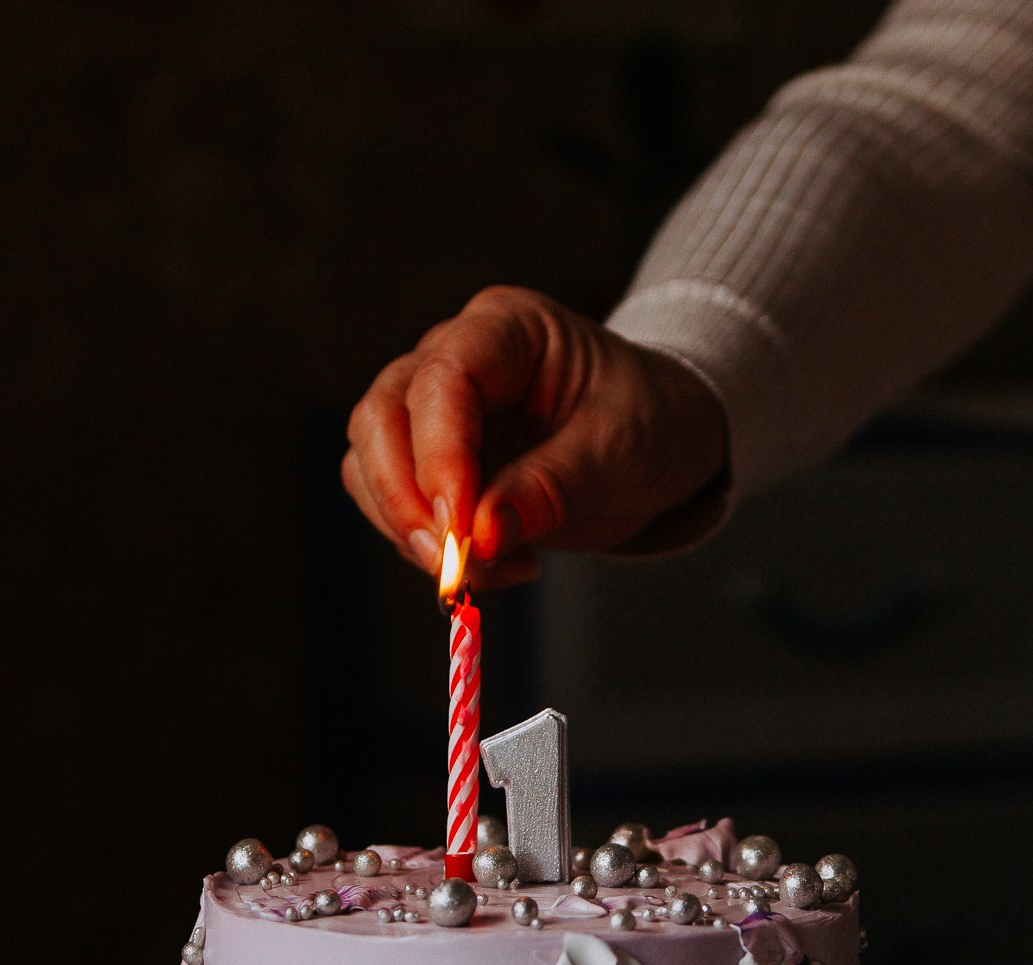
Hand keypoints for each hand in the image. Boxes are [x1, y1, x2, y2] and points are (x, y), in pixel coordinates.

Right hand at [341, 287, 728, 587]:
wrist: (662, 443)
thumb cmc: (650, 422)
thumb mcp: (619, 451)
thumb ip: (549, 488)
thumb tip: (481, 533)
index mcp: (506, 329)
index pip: (441, 379)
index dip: (438, 454)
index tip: (459, 526)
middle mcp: (454, 360)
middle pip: (381, 417)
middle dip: (405, 498)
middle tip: (452, 564)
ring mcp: (434, 413)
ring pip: (370, 464)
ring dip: (410, 530)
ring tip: (493, 567)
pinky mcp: (432, 466)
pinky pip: (395, 507)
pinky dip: (431, 548)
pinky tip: (499, 564)